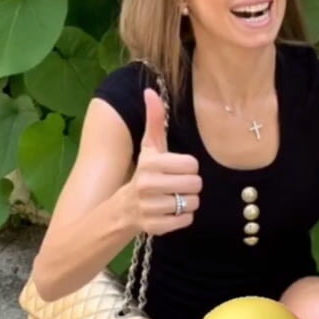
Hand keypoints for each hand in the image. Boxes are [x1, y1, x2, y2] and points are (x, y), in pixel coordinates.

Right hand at [129, 88, 201, 234]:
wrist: (123, 209)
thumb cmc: (144, 172)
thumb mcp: (149, 147)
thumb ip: (155, 120)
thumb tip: (151, 91)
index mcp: (150, 163)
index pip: (192, 165)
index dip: (188, 168)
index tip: (176, 169)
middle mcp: (147, 185)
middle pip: (195, 184)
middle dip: (190, 185)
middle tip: (176, 186)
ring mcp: (150, 208)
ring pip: (192, 203)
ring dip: (187, 202)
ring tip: (172, 198)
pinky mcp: (155, 228)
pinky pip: (186, 221)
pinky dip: (182, 218)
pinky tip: (169, 212)